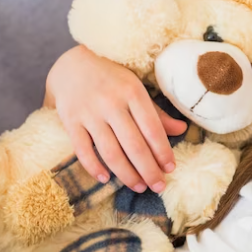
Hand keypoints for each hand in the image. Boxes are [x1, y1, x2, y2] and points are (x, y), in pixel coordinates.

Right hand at [44, 45, 186, 191]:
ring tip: (139, 187)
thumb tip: (181, 130)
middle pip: (134, 145)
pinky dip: (93, 167)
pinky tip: (105, 179)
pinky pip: (82, 149)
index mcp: (132, 92)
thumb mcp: (135, 88)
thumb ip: (156, 113)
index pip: (152, 129)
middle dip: (148, 170)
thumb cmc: (111, 80)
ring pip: (110, 151)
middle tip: (159, 186)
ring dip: (126, 174)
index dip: (162, 152)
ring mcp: (89, 112)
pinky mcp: (69, 120)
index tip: (170, 168)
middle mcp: (111, 103)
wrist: (70, 64)